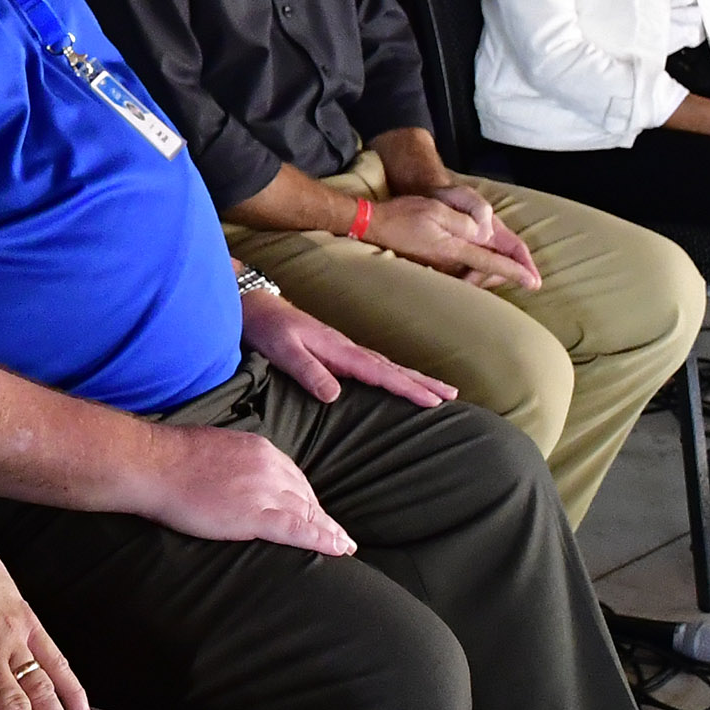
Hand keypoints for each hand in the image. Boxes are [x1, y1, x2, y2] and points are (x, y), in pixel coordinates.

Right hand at [125, 420, 352, 554]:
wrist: (154, 464)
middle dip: (321, 516)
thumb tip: (235, 474)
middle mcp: (270, 467)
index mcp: (260, 450)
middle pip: (305, 496)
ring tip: (345, 546)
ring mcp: (264, 491)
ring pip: (308, 513)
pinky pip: (298, 530)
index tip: (316, 511)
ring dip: (330, 531)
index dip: (307, 498)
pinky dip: (322, 540)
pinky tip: (339, 549)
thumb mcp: (216, 447)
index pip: (294, 477)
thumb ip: (235, 460)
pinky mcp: (254, 515)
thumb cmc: (172, 456)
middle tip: (337, 534)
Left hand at [241, 291, 457, 407]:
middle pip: (394, 368)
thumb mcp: (284, 351)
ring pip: (388, 367)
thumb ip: (308, 371)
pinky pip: (375, 367)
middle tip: (453, 396)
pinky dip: (395, 375)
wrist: (256, 308)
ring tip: (440, 392)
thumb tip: (335, 395)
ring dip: (414, 379)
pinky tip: (400, 383)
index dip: (408, 388)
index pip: (382, 373)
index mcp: (340, 350)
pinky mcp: (338, 354)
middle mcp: (348, 350)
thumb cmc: (269, 330)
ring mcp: (345, 351)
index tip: (434, 401)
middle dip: (423, 382)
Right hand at [365, 192, 534, 289]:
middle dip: (506, 273)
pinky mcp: (433, 270)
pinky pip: (462, 277)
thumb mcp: (437, 210)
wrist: (375, 225)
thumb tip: (484, 234)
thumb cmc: (405, 214)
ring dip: (492, 274)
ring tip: (506, 268)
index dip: (515, 271)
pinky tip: (478, 267)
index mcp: (453, 249)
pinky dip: (477, 274)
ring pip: (475, 278)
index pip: (491, 262)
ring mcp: (440, 269)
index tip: (534, 282)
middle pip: (486, 274)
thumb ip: (464, 223)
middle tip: (525, 273)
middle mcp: (448, 264)